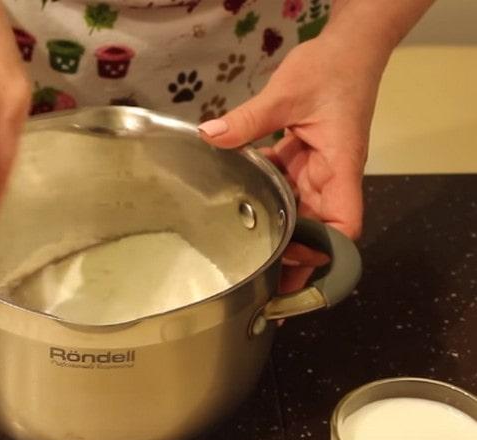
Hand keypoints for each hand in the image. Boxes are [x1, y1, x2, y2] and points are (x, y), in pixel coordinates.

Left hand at [199, 34, 382, 291]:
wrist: (347, 48)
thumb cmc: (331, 70)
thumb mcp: (286, 94)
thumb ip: (249, 119)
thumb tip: (211, 136)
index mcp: (340, 168)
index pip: (344, 225)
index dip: (323, 250)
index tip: (291, 260)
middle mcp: (331, 176)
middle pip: (319, 228)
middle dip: (292, 252)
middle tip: (256, 271)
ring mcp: (317, 169)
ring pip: (299, 210)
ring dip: (276, 227)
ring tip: (244, 249)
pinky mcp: (303, 159)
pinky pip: (285, 186)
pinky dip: (266, 193)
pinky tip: (238, 198)